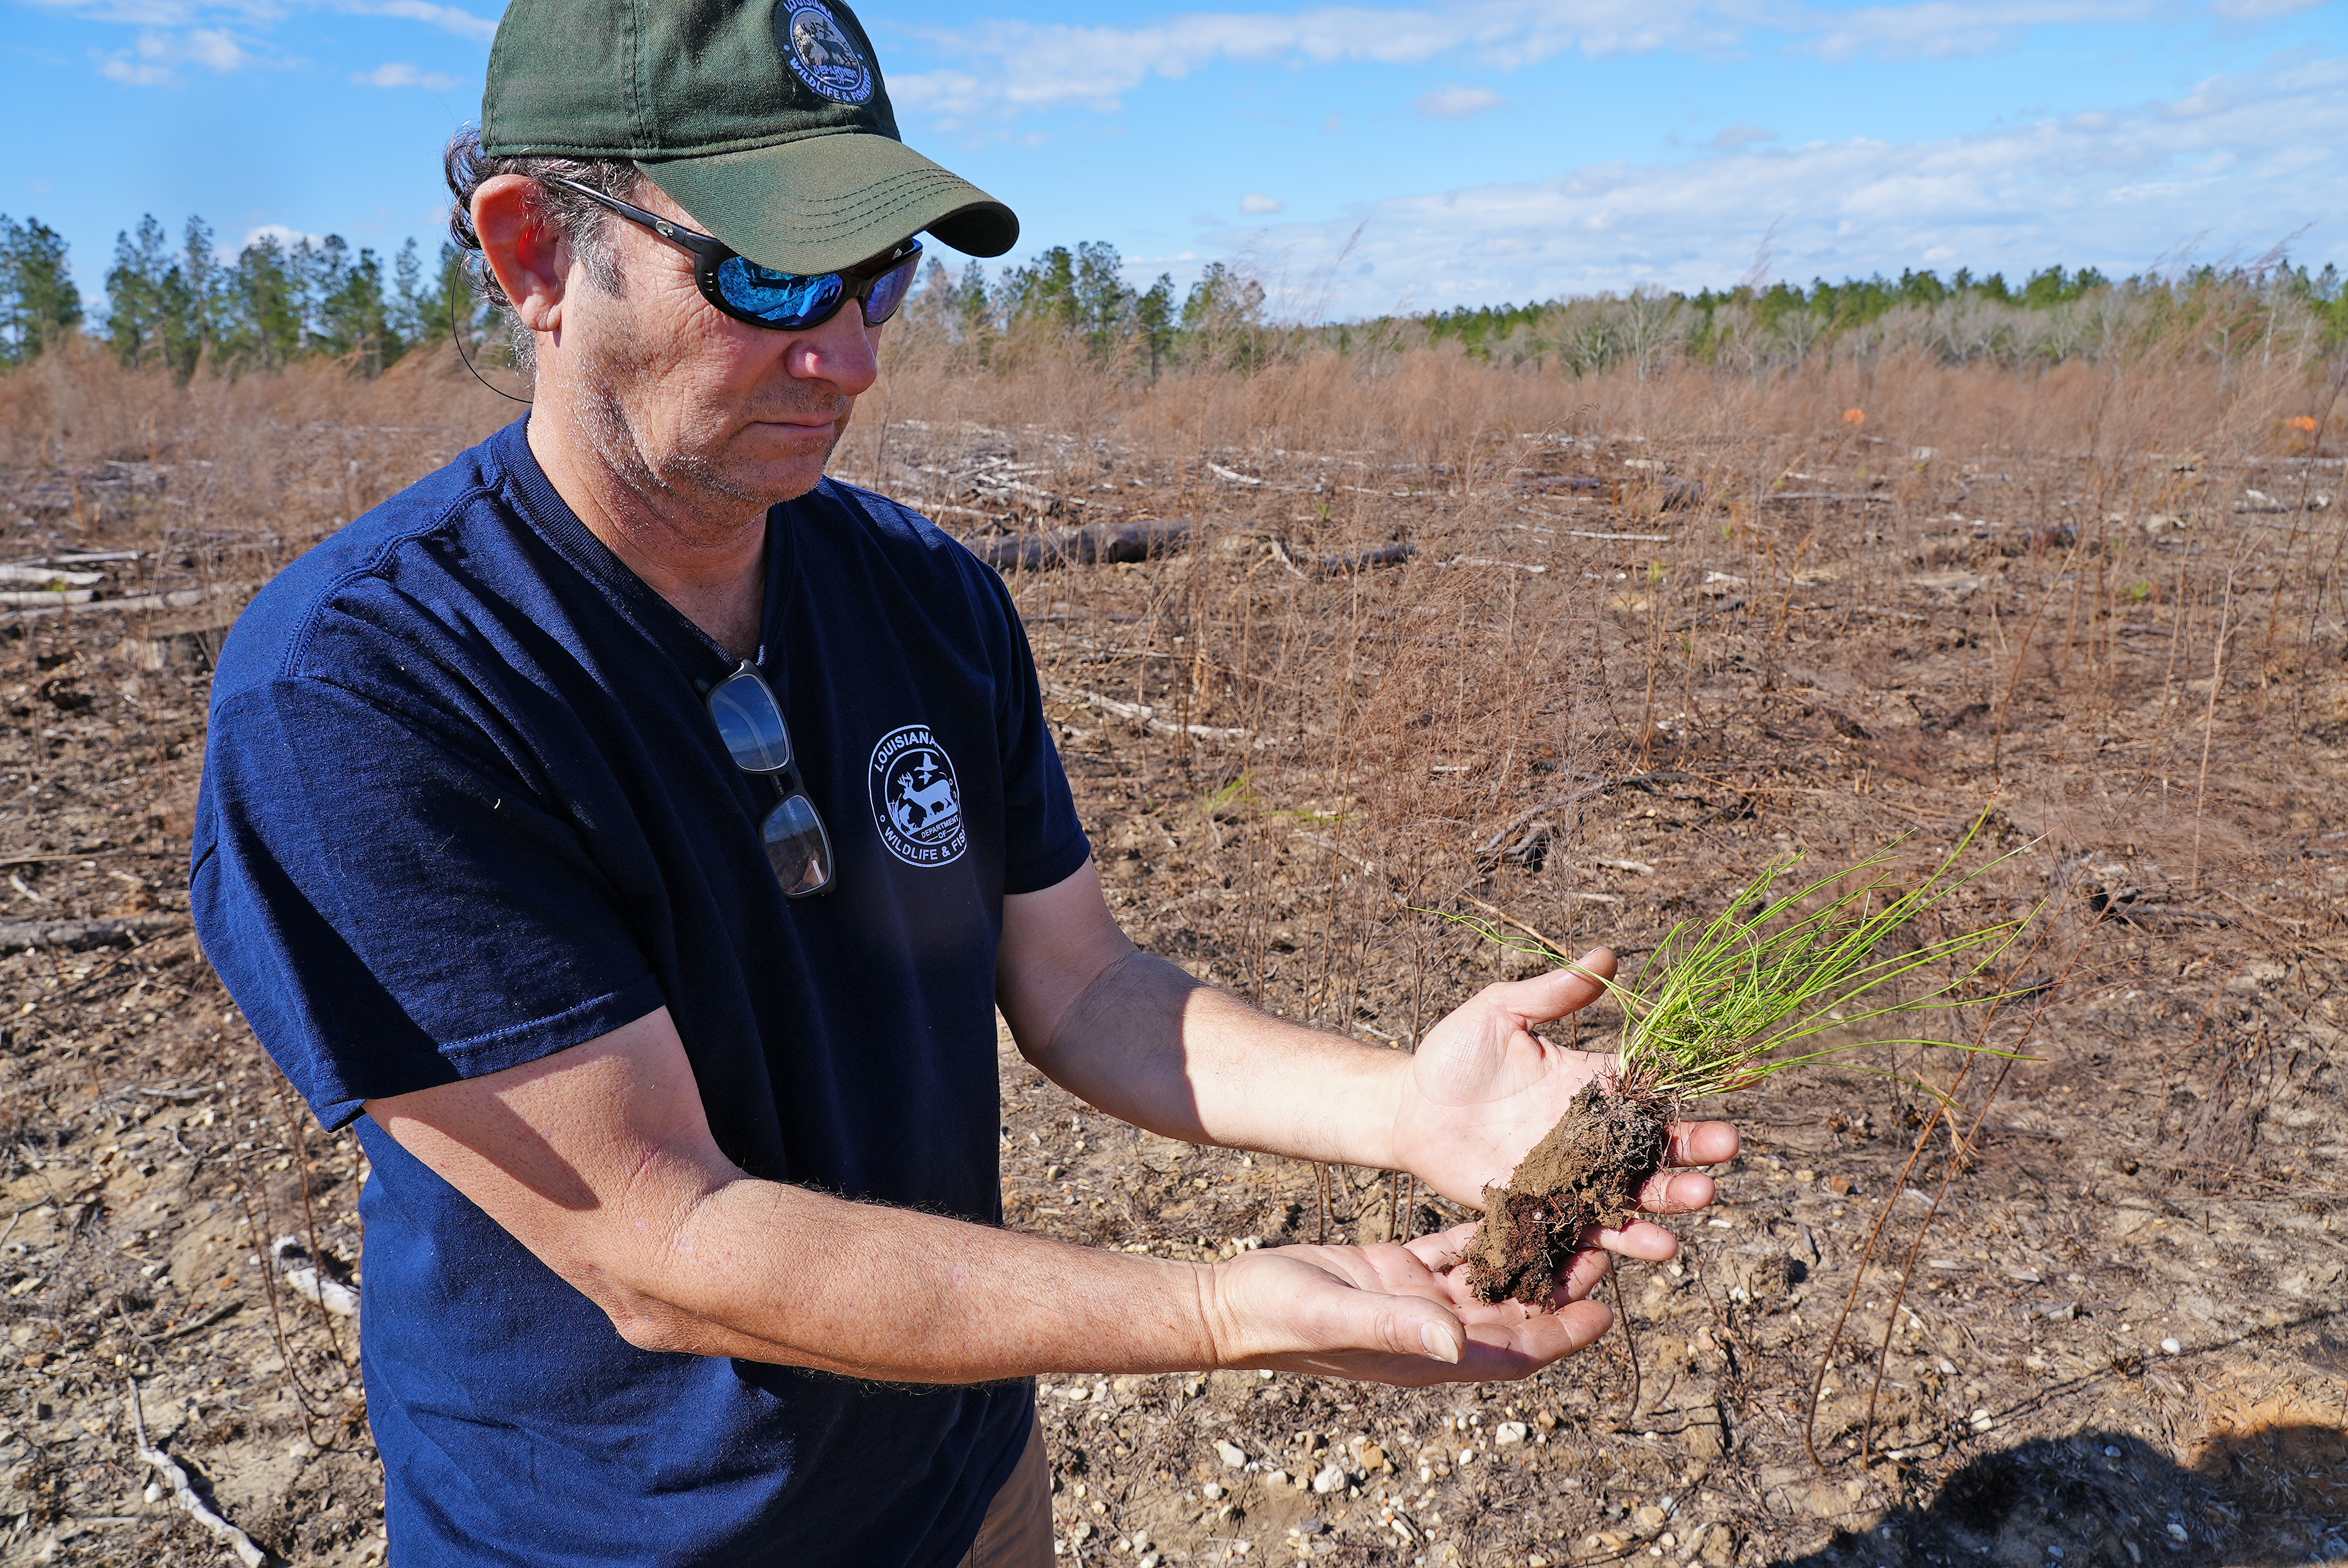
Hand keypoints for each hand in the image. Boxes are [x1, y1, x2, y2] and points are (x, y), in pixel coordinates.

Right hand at [1198, 1223, 1615, 1385]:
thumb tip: (1460, 1340)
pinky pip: (1451, 1253)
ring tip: (1569, 1216)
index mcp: (1429, 1353)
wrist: (1231, 1305)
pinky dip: (1480, 1233)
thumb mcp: (1339, 1315)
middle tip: (1602, 1245)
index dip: (1561, 1335)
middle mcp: (1433, 1331)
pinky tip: (1510, 1200)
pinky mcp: (1396, 1272)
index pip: (1515, 1354)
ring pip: (1488, 1279)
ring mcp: (1415, 1301)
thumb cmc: (1279, 1319)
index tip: (1604, 1311)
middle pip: (1514, 1313)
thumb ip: (1398, 1326)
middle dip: (1558, 1286)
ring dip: (1527, 1254)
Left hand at [1387, 951, 1738, 1260]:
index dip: (1691, 1107)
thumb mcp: (1500, 1012)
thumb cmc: (1454, 1054)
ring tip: (1696, 1204)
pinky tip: (1645, 1246)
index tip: (1733, 1111)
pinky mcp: (1540, 1210)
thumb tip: (1607, 956)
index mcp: (1590, 1088)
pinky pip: (1584, 1231)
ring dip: (1666, 1204)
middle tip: (1722, 1159)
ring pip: (1630, 1197)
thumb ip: (1552, 993)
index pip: (1650, 1097)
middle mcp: (1589, 1138)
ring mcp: (1568, 1179)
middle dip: (1692, 1158)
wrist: (1408, 1108)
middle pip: (1654, 1152)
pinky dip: (1617, 1240)